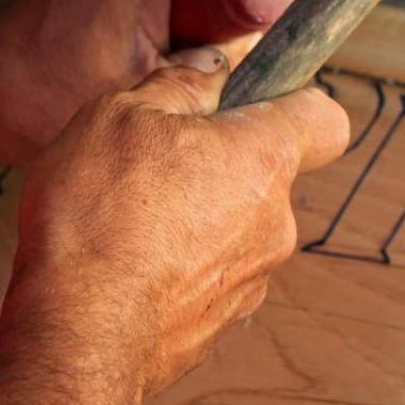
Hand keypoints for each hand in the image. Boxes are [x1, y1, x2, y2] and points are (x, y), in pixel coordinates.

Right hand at [0, 52, 348, 403]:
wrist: (80, 335)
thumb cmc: (99, 219)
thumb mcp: (121, 115)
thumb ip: (179, 84)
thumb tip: (213, 68)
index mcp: (265, 159)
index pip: (325, 118)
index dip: (295, 102)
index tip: (256, 100)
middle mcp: (277, 221)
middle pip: (266, 173)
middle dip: (219, 161)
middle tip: (154, 159)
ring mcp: (256, 276)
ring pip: (236, 226)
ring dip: (196, 214)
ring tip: (129, 217)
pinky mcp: (224, 319)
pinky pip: (211, 273)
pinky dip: (179, 263)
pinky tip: (128, 262)